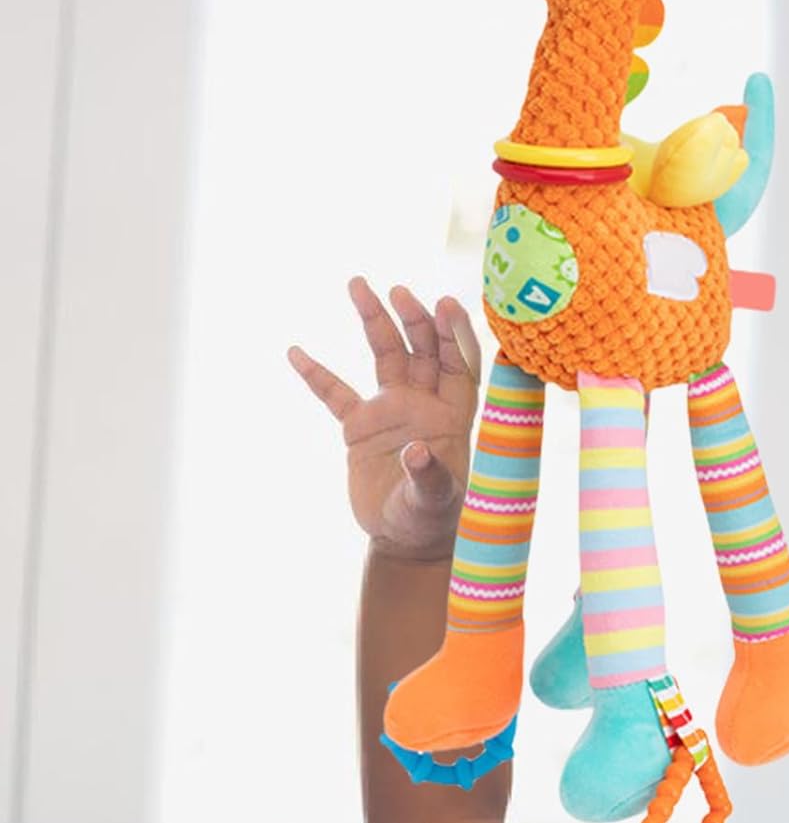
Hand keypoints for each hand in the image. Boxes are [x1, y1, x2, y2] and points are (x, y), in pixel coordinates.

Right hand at [289, 277, 484, 563]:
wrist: (404, 537)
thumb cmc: (432, 519)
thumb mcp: (436, 501)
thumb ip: (429, 477)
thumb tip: (417, 453)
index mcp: (453, 415)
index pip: (459, 363)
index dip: (454, 333)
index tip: (444, 303)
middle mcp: (425, 403)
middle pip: (422, 348)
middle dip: (412, 317)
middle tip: (396, 291)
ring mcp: (392, 410)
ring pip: (385, 355)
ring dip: (374, 320)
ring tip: (358, 285)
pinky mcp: (360, 426)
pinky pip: (335, 394)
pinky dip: (317, 375)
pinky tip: (296, 352)